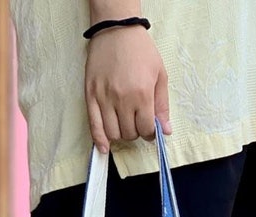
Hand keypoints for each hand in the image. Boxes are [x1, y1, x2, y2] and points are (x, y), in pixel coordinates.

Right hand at [85, 26, 171, 153]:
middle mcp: (122, 99)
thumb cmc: (141, 51)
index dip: (150, 133)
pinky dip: (100, 140)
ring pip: (113, 133)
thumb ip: (162, 105)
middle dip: (135, 132)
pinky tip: (104, 147)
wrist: (116, 30)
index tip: (149, 129)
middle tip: (136, 122)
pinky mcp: (90, 96)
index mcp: (142, 94)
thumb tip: (165, 131)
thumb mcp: (160, 75)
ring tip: (124, 124)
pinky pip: (94, 125)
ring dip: (120, 134)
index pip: (146, 129)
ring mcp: (104, 98)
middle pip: (129, 133)